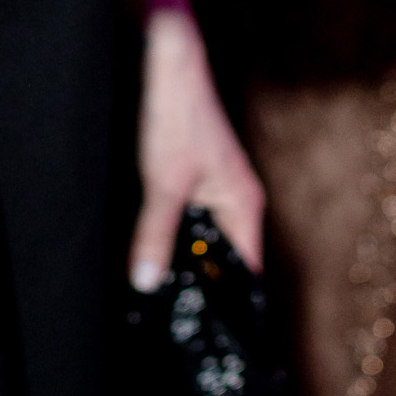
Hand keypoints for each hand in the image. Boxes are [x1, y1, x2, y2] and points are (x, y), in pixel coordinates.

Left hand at [129, 9, 265, 289]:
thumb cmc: (179, 115)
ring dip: (188, 259)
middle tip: (180, 316)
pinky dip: (178, 237)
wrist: (171, 65)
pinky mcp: (199, 180)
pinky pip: (193, 222)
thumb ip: (155, 234)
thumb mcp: (162, 182)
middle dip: (205, 283)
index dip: (232, 301)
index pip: (247, 270)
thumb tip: (148, 280)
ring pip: (206, 240)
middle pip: (225, 258)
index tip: (215, 329)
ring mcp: (219, 190)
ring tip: (166, 289)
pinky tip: (157, 249)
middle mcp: (238, 201)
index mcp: (243, 204)